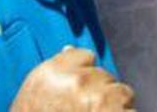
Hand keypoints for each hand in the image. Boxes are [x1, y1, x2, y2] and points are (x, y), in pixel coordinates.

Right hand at [11, 47, 134, 110]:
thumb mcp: (35, 97)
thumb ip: (55, 73)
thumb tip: (70, 50)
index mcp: (51, 73)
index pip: (85, 58)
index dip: (84, 77)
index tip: (77, 96)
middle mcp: (77, 81)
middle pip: (104, 76)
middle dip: (99, 95)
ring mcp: (98, 98)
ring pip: (122, 93)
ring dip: (114, 109)